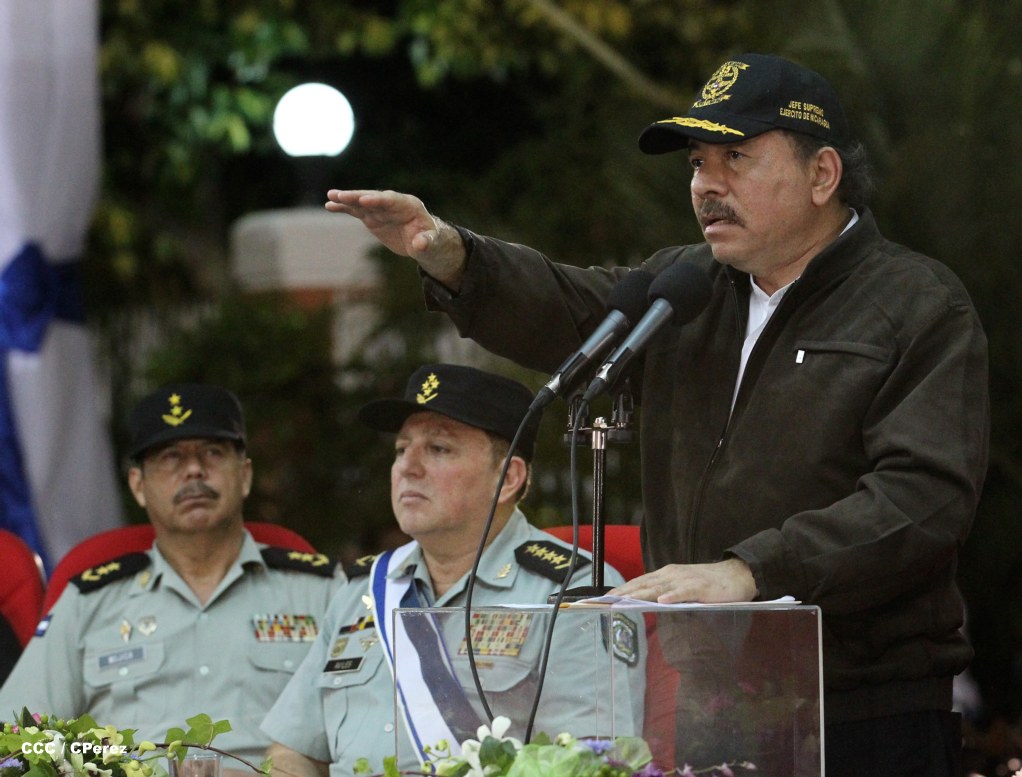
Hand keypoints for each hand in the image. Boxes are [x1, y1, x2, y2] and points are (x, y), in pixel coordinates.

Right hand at [325, 189, 466, 288]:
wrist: (424, 242)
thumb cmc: (431, 241)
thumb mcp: (431, 243)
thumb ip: (426, 242)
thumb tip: (420, 244)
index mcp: (409, 205)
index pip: (391, 200)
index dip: (378, 200)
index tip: (364, 200)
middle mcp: (393, 203)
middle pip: (373, 198)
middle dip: (358, 197)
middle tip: (341, 195)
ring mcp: (381, 209)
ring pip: (362, 202)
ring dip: (347, 199)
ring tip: (331, 196)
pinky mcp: (372, 216)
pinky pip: (356, 210)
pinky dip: (344, 208)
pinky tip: (329, 206)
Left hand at [607, 558, 757, 603]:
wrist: (738, 575)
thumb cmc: (708, 584)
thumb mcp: (681, 588)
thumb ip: (664, 594)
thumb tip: (645, 605)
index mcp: (665, 575)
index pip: (637, 583)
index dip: (618, 590)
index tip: (600, 599)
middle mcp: (671, 575)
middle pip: (642, 584)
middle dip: (621, 593)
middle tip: (602, 602)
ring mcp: (685, 580)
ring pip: (658, 587)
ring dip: (640, 593)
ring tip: (622, 600)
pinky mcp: (701, 587)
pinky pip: (684, 592)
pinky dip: (672, 595)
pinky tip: (662, 601)